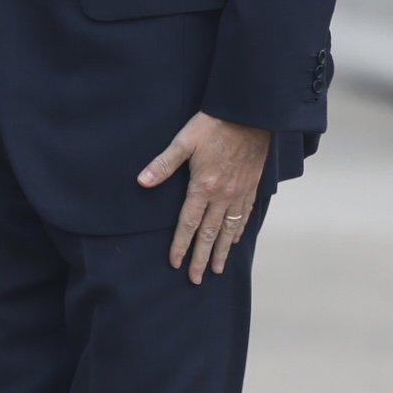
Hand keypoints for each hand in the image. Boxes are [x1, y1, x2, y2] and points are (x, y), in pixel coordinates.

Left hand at [140, 112, 270, 283]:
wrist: (250, 113)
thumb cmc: (215, 124)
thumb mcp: (184, 141)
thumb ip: (163, 164)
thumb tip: (142, 182)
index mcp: (203, 187)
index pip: (188, 224)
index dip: (180, 245)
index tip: (175, 263)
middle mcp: (222, 196)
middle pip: (209, 234)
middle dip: (202, 259)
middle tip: (196, 279)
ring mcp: (239, 193)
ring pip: (229, 230)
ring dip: (221, 251)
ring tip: (217, 269)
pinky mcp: (251, 187)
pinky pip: (244, 216)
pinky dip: (239, 232)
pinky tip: (235, 241)